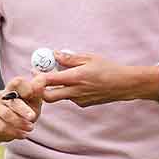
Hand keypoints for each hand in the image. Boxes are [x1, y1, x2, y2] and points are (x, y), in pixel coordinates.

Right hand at [0, 75, 44, 142]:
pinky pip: (1, 127)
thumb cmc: (26, 108)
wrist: (10, 123)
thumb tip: (43, 81)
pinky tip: (22, 134)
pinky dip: (14, 132)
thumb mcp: (34, 100)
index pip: (17, 83)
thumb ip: (38, 92)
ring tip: (30, 128)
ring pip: (6, 115)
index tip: (31, 94)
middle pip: (11, 101)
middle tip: (32, 117)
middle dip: (23, 110)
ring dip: (19, 123)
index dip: (25, 88)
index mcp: (13, 87)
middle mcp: (2, 96)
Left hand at [40, 51, 158, 107]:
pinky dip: (68, 91)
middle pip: (48, 97)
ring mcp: (79, 100)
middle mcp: (75, 91)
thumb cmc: (109, 68)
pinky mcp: (84, 104)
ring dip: (56, 89)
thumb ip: (70, 58)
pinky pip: (70, 98)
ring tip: (61, 77)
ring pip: (60, 97)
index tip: (34, 71)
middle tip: (40, 80)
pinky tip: (77, 83)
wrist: (124, 85)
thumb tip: (54, 54)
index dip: (38, 77)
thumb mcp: (89, 58)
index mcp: (75, 77)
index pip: (48, 80)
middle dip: (41, 90)